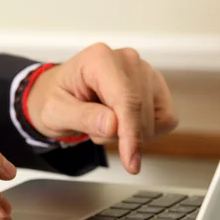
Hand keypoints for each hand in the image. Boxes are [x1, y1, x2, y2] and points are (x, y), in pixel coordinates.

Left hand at [26, 43, 177, 173]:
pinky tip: (121, 123)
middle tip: (93, 130)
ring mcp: (145, 72)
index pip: (126, 99)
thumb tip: (112, 124)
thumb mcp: (54, 113)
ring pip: (154, 119)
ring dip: (129, 133)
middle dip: (119, 135)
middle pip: (140, 111)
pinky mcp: (156, 88)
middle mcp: (127, 60)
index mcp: (99, 59)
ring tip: (103, 123)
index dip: (130, 133)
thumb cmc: (56, 98)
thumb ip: (82, 118)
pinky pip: (165, 120)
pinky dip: (144, 131)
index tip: (130, 160)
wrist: (59, 94)